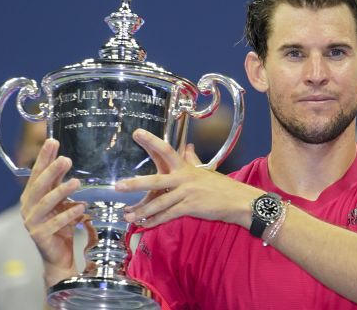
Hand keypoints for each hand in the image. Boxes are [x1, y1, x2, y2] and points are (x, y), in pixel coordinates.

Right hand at [20, 139, 83, 286]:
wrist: (57, 256)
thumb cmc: (59, 225)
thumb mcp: (60, 201)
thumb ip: (59, 183)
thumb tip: (64, 159)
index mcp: (31, 196)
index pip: (37, 173)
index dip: (44, 157)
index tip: (52, 141)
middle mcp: (28, 207)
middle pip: (39, 185)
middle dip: (51, 171)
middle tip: (66, 159)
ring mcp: (32, 222)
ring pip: (45, 203)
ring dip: (61, 191)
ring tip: (76, 181)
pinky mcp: (40, 236)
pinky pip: (55, 223)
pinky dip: (69, 214)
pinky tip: (81, 207)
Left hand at [115, 129, 262, 228]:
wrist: (238, 201)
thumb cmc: (221, 186)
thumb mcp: (205, 170)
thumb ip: (192, 159)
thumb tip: (187, 146)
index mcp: (186, 167)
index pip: (166, 150)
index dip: (151, 141)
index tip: (137, 133)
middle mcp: (184, 178)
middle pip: (155, 180)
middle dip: (135, 184)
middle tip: (118, 186)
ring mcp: (186, 193)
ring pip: (158, 203)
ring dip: (141, 211)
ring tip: (127, 215)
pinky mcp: (190, 207)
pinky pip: (168, 215)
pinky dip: (155, 221)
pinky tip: (145, 224)